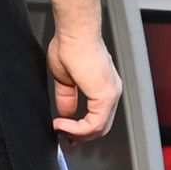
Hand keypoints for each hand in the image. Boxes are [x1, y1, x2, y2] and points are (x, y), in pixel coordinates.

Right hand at [47, 25, 119, 141]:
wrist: (74, 33)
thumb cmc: (70, 45)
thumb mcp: (64, 79)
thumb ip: (67, 98)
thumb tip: (65, 113)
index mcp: (103, 86)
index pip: (98, 117)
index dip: (80, 129)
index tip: (64, 131)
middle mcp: (111, 91)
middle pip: (100, 126)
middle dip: (79, 135)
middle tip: (62, 136)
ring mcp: (111, 94)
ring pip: (99, 128)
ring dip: (76, 133)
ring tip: (59, 128)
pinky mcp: (106, 96)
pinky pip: (94, 123)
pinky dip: (77, 129)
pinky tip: (62, 124)